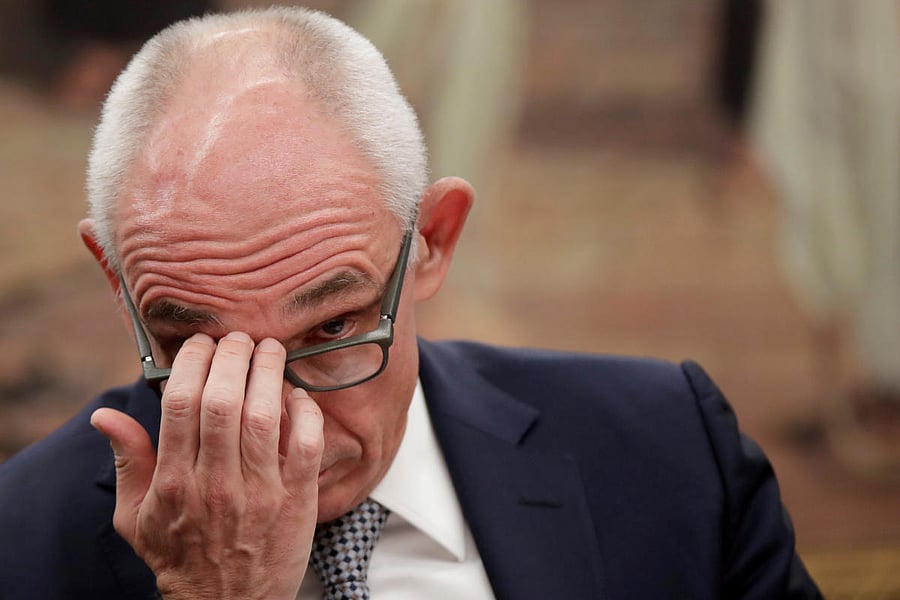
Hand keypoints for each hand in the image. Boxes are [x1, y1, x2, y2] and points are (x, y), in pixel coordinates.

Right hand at [91, 332, 323, 599]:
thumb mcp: (136, 518)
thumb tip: (105, 416)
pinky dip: (305, 413)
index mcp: (173, 482)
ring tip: (269, 349)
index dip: (193, 363)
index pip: (180, 404)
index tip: (202, 343)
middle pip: (223, 401)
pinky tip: (297, 396)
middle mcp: (214, 484)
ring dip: (268, 373)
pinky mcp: (296, 502)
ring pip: (264, 417)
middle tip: (239, 338)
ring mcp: (258, 493)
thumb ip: (127, 462)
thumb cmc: (181, 558)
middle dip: (232, 357)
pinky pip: (305, 445)